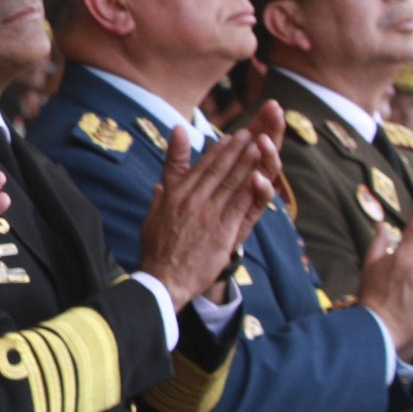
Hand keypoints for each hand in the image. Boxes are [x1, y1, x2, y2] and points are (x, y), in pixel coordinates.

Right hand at [135, 121, 276, 310]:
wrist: (164, 278)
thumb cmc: (157, 251)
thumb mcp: (151, 218)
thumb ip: (159, 199)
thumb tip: (159, 185)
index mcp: (175, 196)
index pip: (200, 168)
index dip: (217, 152)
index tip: (229, 138)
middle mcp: (192, 200)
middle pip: (218, 169)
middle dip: (236, 150)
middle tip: (250, 133)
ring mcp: (208, 214)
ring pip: (232, 182)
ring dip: (247, 162)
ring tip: (259, 145)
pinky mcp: (222, 230)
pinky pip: (240, 204)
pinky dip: (252, 188)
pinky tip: (261, 175)